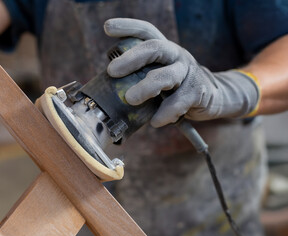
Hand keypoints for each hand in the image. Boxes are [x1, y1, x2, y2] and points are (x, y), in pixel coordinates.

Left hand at [104, 18, 259, 126]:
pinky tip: (155, 121)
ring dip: (147, 88)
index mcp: (164, 49)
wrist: (214, 95)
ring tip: (130, 99)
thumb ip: (141, 74)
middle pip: (155, 48)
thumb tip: (109, 82)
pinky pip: (179, 103)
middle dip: (131, 58)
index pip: (146, 31)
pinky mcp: (197, 92)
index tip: (107, 27)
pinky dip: (165, 113)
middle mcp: (176, 55)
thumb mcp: (160, 73)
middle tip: (111, 71)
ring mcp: (188, 72)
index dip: (128, 27)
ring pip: (166, 76)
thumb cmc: (177, 85)